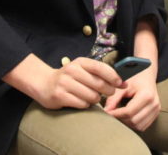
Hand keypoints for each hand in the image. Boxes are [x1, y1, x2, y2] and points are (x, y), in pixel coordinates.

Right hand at [4, 55, 122, 109]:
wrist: (44, 84)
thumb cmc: (69, 78)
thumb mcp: (82, 70)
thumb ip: (101, 74)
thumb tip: (123, 83)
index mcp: (80, 62)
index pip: (101, 67)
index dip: (114, 76)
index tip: (121, 84)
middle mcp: (72, 70)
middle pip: (99, 84)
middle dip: (108, 91)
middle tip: (108, 93)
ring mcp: (65, 83)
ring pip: (92, 96)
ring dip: (95, 99)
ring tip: (90, 96)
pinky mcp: (60, 96)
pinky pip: (82, 104)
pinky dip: (85, 105)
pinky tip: (80, 101)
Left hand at [103, 65, 159, 130]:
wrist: (147, 75)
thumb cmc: (135, 78)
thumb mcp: (123, 85)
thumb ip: (114, 98)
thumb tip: (106, 111)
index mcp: (147, 95)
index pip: (129, 112)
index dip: (116, 114)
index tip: (107, 113)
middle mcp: (154, 104)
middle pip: (134, 121)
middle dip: (121, 119)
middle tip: (111, 114)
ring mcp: (156, 110)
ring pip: (139, 126)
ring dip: (127, 124)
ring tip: (119, 116)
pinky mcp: (156, 114)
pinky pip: (143, 126)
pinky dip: (134, 124)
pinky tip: (127, 117)